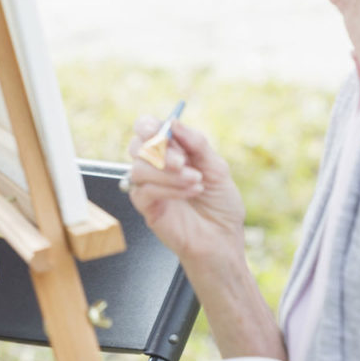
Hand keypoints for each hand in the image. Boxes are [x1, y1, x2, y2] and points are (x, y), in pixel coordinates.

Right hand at [124, 118, 246, 263]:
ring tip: (194, 180)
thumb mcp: (217, 167)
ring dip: (168, 173)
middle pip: (137, 146)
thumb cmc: (220, 204)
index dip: (148, 125)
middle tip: (182, 161)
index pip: (147, 129)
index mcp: (170, 151)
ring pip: (139, 169)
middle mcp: (156, 166)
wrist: (223, 238)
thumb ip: (197, 143)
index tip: (160, 128)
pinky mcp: (146, 207)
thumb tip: (175, 123)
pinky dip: (169, 189)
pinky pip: (145, 191)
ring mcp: (148, 187)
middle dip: (159, 150)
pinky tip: (189, 193)